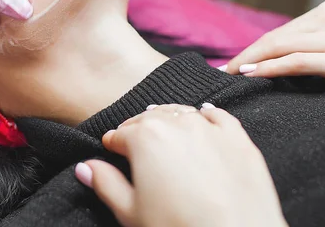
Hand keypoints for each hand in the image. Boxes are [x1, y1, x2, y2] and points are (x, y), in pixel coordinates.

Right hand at [75, 104, 286, 226]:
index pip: (119, 134)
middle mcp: (177, 123)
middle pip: (148, 118)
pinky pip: (218, 116)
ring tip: (164, 133)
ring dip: (168, 120)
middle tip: (133, 145)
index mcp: (145, 138)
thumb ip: (105, 184)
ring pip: (181, 112)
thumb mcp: (131, 213)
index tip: (111, 152)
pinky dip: (206, 116)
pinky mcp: (238, 138)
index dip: (111, 145)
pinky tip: (202, 121)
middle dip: (137, 130)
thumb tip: (85, 167)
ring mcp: (211, 128)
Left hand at [224, 0, 324, 87]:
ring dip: (249, 61)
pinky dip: (270, 67)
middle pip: (273, 37)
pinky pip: (295, 62)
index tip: (238, 61)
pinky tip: (251, 74)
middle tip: (224, 70)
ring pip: (277, 46)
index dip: (256, 47)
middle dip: (246, 54)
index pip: (282, 31)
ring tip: (230, 74)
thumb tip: (295, 57)